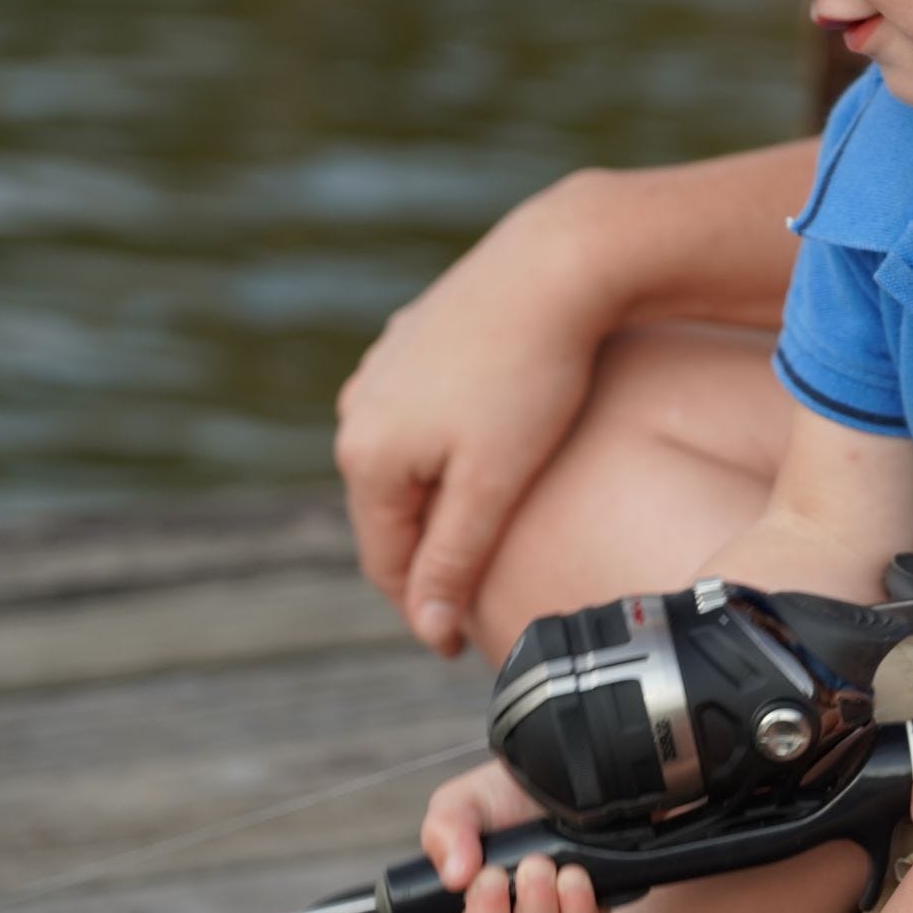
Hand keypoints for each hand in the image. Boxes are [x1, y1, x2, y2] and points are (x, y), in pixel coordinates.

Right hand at [336, 175, 616, 655]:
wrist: (556, 262)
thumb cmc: (532, 377)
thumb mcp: (493, 485)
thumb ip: (453, 562)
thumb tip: (426, 631)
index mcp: (366, 455)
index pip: (386, 563)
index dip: (423, 611)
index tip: (458, 650)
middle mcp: (356, 409)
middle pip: (390, 513)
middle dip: (427, 558)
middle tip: (474, 601)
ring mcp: (381, 368)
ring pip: (406, 461)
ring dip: (436, 502)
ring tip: (482, 534)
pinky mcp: (414, 338)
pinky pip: (424, 415)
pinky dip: (448, 449)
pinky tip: (487, 455)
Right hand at [395, 760, 606, 912]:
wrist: (562, 778)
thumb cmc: (503, 796)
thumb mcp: (462, 802)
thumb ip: (447, 832)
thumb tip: (455, 876)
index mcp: (446, 904)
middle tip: (495, 877)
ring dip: (536, 909)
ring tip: (541, 865)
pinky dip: (575, 909)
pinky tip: (574, 876)